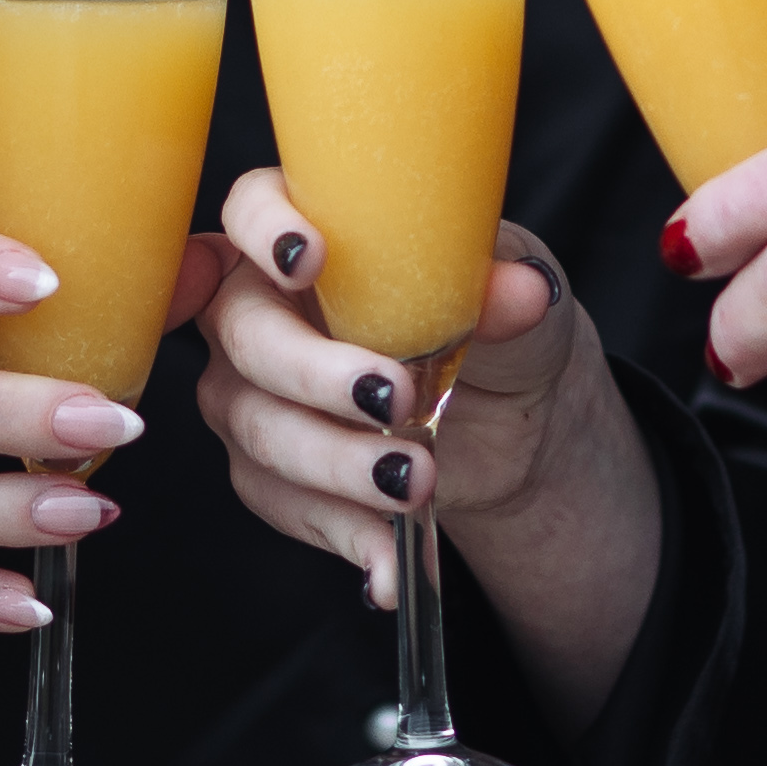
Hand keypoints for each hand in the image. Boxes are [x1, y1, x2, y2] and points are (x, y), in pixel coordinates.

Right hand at [196, 168, 658, 725]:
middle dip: (316, 373)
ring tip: (418, 481)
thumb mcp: (521, 300)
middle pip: (245, 332)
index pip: (250, 207)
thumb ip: (511, 293)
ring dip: (336, 463)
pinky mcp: (269, 469)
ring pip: (258, 426)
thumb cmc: (496, 323)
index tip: (311, 260)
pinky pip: (284, 503)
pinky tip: (392, 559)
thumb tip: (521, 291)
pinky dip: (345, 533)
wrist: (511, 419)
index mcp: (312, 230)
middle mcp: (262, 305)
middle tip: (395, 398)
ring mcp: (254, 390)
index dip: (264, 230)